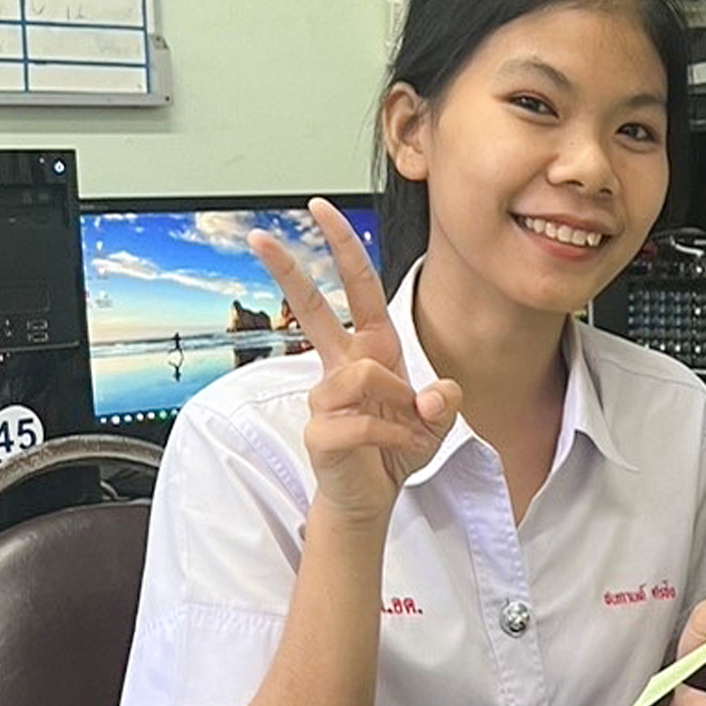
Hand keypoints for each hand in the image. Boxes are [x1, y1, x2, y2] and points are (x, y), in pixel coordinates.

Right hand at [248, 198, 460, 529]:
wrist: (374, 497)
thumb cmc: (397, 449)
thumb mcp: (438, 419)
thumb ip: (446, 400)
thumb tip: (433, 395)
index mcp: (372, 349)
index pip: (358, 289)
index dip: (342, 248)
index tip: (320, 209)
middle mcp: (343, 366)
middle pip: (311, 308)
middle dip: (288, 269)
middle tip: (260, 235)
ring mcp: (325, 397)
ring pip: (365, 375)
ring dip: (400, 406)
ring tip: (405, 431)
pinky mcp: (319, 431)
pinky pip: (366, 422)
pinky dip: (395, 438)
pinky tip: (394, 450)